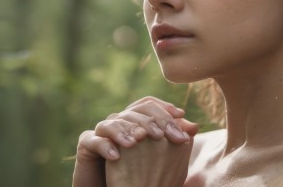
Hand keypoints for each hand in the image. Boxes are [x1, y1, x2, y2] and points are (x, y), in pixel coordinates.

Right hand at [72, 97, 197, 186]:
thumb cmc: (139, 178)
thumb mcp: (160, 160)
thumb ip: (175, 142)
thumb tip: (194, 126)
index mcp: (136, 122)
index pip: (149, 105)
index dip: (164, 107)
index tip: (180, 114)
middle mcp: (119, 122)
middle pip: (133, 111)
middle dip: (150, 121)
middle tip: (162, 136)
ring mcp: (101, 132)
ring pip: (112, 122)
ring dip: (125, 131)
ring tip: (137, 143)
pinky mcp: (87, 145)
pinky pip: (93, 140)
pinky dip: (106, 146)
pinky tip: (117, 156)